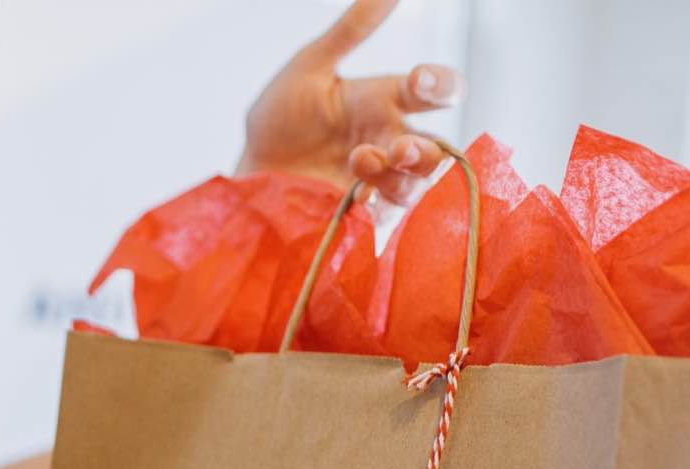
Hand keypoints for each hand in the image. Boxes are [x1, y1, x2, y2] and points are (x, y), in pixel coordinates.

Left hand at [237, 0, 464, 210]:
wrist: (248, 170)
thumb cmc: (280, 118)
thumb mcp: (309, 68)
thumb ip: (350, 31)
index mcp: (382, 101)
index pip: (433, 91)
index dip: (440, 84)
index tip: (420, 79)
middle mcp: (388, 141)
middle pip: (436, 149)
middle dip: (425, 149)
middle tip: (398, 146)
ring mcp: (377, 181)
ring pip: (416, 185)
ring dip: (398, 175)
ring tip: (359, 160)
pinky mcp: (360, 215)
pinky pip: (387, 216)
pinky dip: (378, 205)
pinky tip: (358, 196)